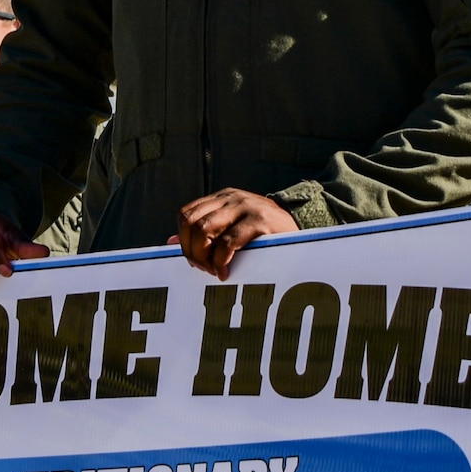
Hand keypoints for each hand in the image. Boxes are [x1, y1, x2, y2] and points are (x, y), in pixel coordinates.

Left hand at [174, 189, 296, 279]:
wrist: (302, 230)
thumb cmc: (264, 234)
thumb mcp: (232, 228)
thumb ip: (203, 233)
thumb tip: (168, 242)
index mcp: (221, 198)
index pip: (186, 215)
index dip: (183, 240)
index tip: (193, 260)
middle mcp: (231, 198)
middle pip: (192, 223)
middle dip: (191, 251)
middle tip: (202, 269)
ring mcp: (245, 207)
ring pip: (205, 231)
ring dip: (204, 257)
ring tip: (213, 271)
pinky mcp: (260, 222)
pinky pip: (228, 243)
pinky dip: (220, 262)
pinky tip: (225, 273)